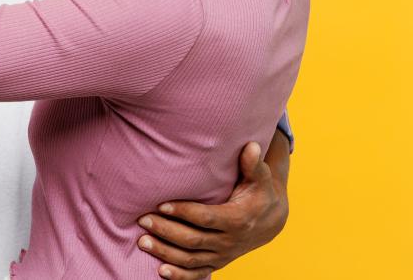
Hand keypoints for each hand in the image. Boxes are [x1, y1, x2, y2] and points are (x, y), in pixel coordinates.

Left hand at [135, 140, 287, 278]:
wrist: (270, 220)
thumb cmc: (259, 193)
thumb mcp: (260, 178)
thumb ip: (253, 164)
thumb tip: (251, 145)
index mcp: (238, 219)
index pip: (206, 218)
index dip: (184, 212)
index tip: (162, 204)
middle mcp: (229, 241)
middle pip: (193, 240)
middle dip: (166, 231)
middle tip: (142, 220)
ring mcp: (223, 255)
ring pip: (191, 259)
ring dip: (166, 253)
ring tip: (142, 241)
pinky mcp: (217, 263)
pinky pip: (197, 274)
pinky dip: (180, 276)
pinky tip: (161, 271)